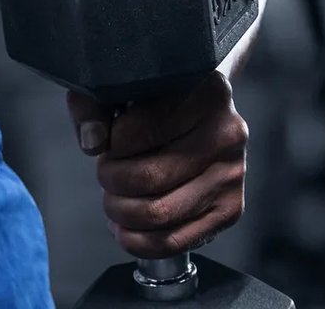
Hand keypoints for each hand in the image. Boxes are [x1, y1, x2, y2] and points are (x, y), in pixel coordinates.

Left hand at [66, 71, 247, 258]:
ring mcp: (232, 174)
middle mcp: (227, 134)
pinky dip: (139, 240)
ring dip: (121, 211)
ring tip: (114, 197)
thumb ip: (93, 104)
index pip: (139, 130)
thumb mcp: (121, 83)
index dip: (111, 144)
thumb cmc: (157, 95)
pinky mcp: (231, 208)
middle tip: (105, 173)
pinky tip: (124, 226)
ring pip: (159, 213)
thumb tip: (92, 143)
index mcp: (205, 94)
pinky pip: (176, 241)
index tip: (108, 142)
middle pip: (148, 178)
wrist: (202, 105)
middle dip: (111, 181)